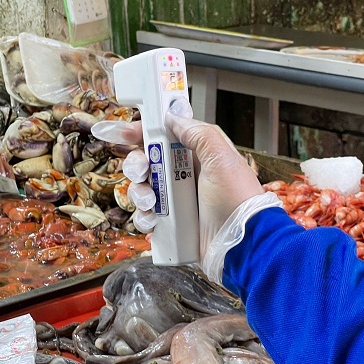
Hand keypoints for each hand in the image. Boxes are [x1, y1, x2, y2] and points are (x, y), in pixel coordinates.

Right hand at [93, 100, 277, 279]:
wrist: (243, 246)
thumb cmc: (237, 201)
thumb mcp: (222, 159)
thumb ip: (198, 134)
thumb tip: (173, 117)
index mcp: (197, 157)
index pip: (163, 137)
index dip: (139, 133)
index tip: (120, 132)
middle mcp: (184, 178)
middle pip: (146, 163)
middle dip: (136, 165)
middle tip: (141, 172)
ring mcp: (176, 203)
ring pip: (142, 190)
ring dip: (139, 193)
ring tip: (151, 202)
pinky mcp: (171, 227)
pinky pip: (145, 218)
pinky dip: (144, 218)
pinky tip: (153, 220)